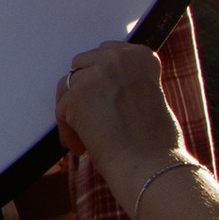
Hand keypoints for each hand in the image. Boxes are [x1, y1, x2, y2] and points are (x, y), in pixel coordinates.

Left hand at [55, 39, 182, 192]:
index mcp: (141, 57)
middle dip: (83, 89)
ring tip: (85, 138)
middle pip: (83, 64)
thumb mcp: (147, 97)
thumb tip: (100, 90)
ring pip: (68, 88)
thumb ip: (126, 84)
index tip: (100, 96)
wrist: (151, 166)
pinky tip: (82, 148)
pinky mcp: (77, 96)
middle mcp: (119, 58)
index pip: (107, 53)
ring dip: (73, 112)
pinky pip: (61, 110)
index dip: (100, 77)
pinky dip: (69, 131)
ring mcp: (96, 75)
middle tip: (88, 115)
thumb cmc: (156, 143)